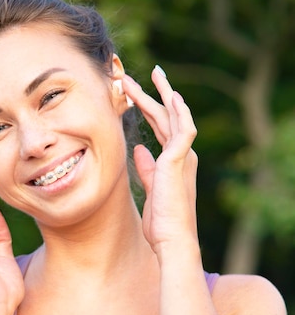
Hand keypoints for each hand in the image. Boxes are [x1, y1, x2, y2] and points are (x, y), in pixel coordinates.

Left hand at [123, 67, 198, 254]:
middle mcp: (180, 154)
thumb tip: (138, 149)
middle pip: (165, 116)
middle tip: (134, 76)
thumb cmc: (161, 221)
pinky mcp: (180, 161)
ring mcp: (182, 156)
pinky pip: (183, 130)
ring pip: (173, 117)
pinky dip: (179, 112)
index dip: (146, 107)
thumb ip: (146, 167)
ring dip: (161, 95)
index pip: (159, 126)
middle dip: (150, 94)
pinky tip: (172, 96)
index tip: (132, 93)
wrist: (171, 239)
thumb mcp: (150, 188)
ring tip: (151, 74)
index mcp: (172, 160)